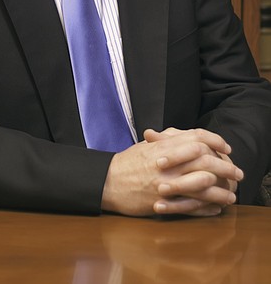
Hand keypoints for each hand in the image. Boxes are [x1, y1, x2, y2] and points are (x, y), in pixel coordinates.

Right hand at [101, 127, 243, 216]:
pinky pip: (190, 206)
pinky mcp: (162, 203)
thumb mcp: (146, 145)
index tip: (225, 147)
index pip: (196, 138)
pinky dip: (205, 208)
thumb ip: (166, 140)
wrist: (107, 181)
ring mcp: (165, 184)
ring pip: (201, 186)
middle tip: (236, 172)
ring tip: (230, 195)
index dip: (214, 140)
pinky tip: (214, 208)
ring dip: (220, 191)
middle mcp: (167, 163)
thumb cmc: (126, 163)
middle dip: (224, 166)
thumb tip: (185, 136)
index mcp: (163, 147)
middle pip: (204, 161)